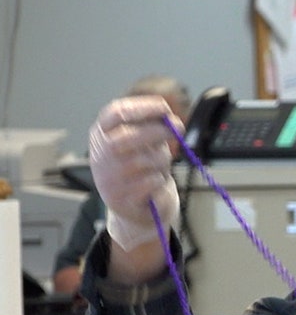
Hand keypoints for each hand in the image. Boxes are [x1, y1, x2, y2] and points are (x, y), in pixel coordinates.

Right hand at [88, 96, 183, 249]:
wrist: (136, 208)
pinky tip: (156, 181)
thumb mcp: (144, 144)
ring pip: (142, 160)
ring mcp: (108, 179)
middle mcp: (99, 156)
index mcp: (100, 135)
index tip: (164, 107)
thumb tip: (174, 122)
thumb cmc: (141, 168)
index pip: (114, 114)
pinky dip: (159, 179)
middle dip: (157, 131)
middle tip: (177, 129)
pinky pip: (150, 181)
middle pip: (127, 136)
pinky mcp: (121, 200)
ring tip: (161, 164)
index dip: (141, 107)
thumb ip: (155, 128)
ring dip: (161, 159)